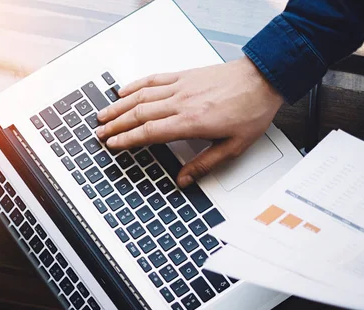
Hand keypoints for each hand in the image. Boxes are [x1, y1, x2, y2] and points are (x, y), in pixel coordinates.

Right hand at [96, 57, 283, 186]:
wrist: (264, 79)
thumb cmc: (252, 110)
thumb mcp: (233, 146)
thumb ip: (205, 164)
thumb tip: (184, 180)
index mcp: (191, 122)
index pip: (149, 132)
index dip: (127, 140)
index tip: (113, 145)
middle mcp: (181, 102)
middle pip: (138, 114)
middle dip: (115, 125)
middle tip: (99, 134)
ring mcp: (180, 87)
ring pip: (141, 96)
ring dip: (119, 106)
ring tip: (102, 115)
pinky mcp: (184, 75)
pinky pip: (154, 79)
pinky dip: (136, 85)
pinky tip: (124, 90)